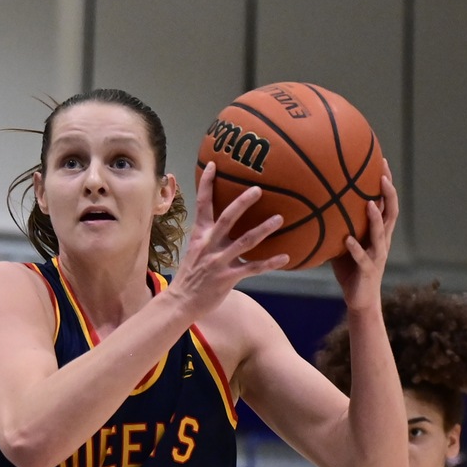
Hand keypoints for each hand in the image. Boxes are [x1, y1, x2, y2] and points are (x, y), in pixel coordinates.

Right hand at [161, 165, 289, 322]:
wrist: (180, 302)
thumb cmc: (191, 276)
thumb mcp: (196, 250)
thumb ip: (210, 237)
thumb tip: (224, 224)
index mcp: (201, 235)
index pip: (202, 204)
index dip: (207, 184)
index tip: (214, 165)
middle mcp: (210, 245)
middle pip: (227, 218)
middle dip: (243, 202)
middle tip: (259, 189)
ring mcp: (219, 261)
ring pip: (245, 241)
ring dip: (263, 229)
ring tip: (279, 219)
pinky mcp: (228, 277)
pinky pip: (253, 268)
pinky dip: (270, 263)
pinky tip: (285, 257)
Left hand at [328, 158, 397, 306]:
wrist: (360, 300)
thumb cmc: (350, 269)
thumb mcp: (344, 242)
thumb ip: (337, 224)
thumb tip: (314, 204)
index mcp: (379, 232)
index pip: (387, 202)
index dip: (386, 183)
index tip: (381, 161)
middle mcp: (383, 240)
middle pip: (391, 212)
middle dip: (388, 193)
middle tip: (382, 175)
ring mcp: (377, 255)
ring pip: (380, 233)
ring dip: (375, 218)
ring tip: (370, 203)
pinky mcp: (369, 271)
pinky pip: (362, 257)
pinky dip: (355, 248)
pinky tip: (347, 240)